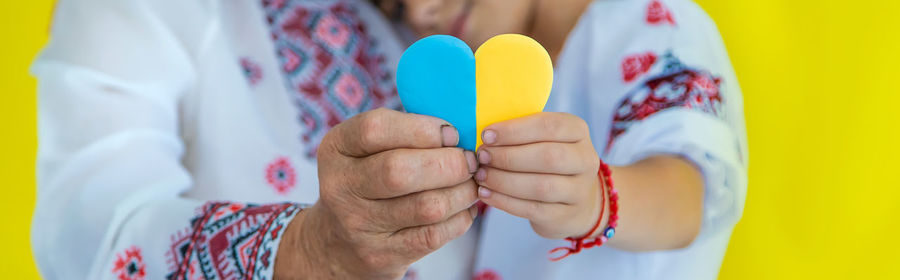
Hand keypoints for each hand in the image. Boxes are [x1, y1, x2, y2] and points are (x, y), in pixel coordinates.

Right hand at [275, 108, 478, 278]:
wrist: (338, 244)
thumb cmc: (368, 181)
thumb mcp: (367, 150)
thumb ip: (405, 133)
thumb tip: (463, 130)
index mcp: (336, 148)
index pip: (376, 128)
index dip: (423, 128)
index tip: (451, 133)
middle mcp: (340, 187)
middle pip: (400, 170)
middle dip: (450, 163)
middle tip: (470, 160)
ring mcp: (359, 225)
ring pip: (427, 206)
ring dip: (463, 192)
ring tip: (471, 183)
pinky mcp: (382, 255)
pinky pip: (435, 235)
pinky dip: (460, 218)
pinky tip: (463, 207)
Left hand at [474, 112, 603, 238]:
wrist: (575, 200)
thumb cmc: (548, 160)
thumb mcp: (543, 139)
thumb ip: (520, 132)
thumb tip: (485, 134)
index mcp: (578, 131)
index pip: (549, 126)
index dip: (515, 130)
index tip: (486, 135)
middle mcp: (585, 160)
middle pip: (547, 157)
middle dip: (508, 156)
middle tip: (482, 157)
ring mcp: (579, 190)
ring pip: (540, 186)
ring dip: (504, 180)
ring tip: (481, 175)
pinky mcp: (566, 215)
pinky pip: (533, 209)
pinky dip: (505, 201)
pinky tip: (486, 194)